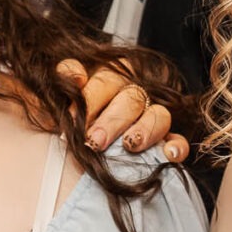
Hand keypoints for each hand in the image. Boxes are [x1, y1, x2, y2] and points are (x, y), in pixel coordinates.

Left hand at [57, 59, 188, 162]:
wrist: (80, 151)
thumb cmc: (70, 119)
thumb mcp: (54, 99)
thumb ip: (54, 82)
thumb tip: (64, 76)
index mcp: (109, 79)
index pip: (105, 79)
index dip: (90, 97)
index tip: (71, 117)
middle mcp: (134, 94)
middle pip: (131, 99)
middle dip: (112, 120)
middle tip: (95, 140)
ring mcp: (152, 117)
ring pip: (158, 115)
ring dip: (145, 130)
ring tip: (130, 145)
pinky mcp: (166, 141)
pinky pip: (178, 140)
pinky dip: (176, 147)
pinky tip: (169, 155)